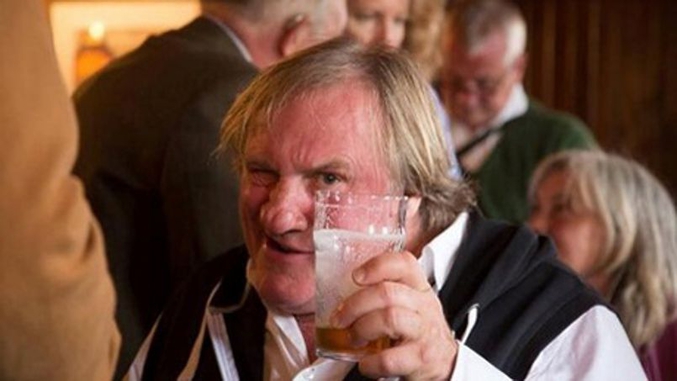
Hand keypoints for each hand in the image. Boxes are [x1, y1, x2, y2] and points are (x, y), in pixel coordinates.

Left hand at [330, 250, 457, 379]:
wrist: (444, 362)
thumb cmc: (417, 329)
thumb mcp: (409, 303)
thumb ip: (384, 292)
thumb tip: (339, 292)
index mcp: (418, 288)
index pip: (404, 263)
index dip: (378, 266)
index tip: (356, 276)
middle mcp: (424, 306)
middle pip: (388, 293)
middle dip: (356, 304)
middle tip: (339, 318)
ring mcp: (424, 332)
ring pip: (390, 319)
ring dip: (362, 328)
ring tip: (353, 338)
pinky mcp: (420, 358)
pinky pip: (390, 358)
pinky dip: (371, 362)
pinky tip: (365, 363)